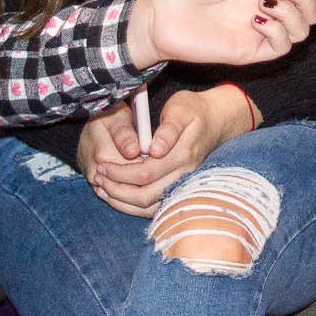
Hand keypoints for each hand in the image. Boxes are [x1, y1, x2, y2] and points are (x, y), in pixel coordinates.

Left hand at [86, 86, 256, 215]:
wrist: (216, 121)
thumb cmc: (193, 111)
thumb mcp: (181, 108)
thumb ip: (168, 128)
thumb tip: (155, 149)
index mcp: (183, 154)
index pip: (145, 173)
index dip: (120, 172)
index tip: (102, 165)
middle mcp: (185, 174)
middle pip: (145, 195)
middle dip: (117, 189)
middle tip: (99, 177)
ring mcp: (184, 184)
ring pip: (149, 206)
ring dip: (123, 202)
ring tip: (103, 189)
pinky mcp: (179, 188)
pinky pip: (154, 206)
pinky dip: (133, 206)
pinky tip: (117, 196)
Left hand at [126, 0, 315, 68]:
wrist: (161, 15)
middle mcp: (266, 9)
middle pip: (309, 11)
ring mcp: (260, 31)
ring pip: (301, 31)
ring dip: (293, 14)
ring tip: (266, 3)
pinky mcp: (250, 51)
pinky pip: (281, 47)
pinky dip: (277, 31)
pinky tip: (256, 18)